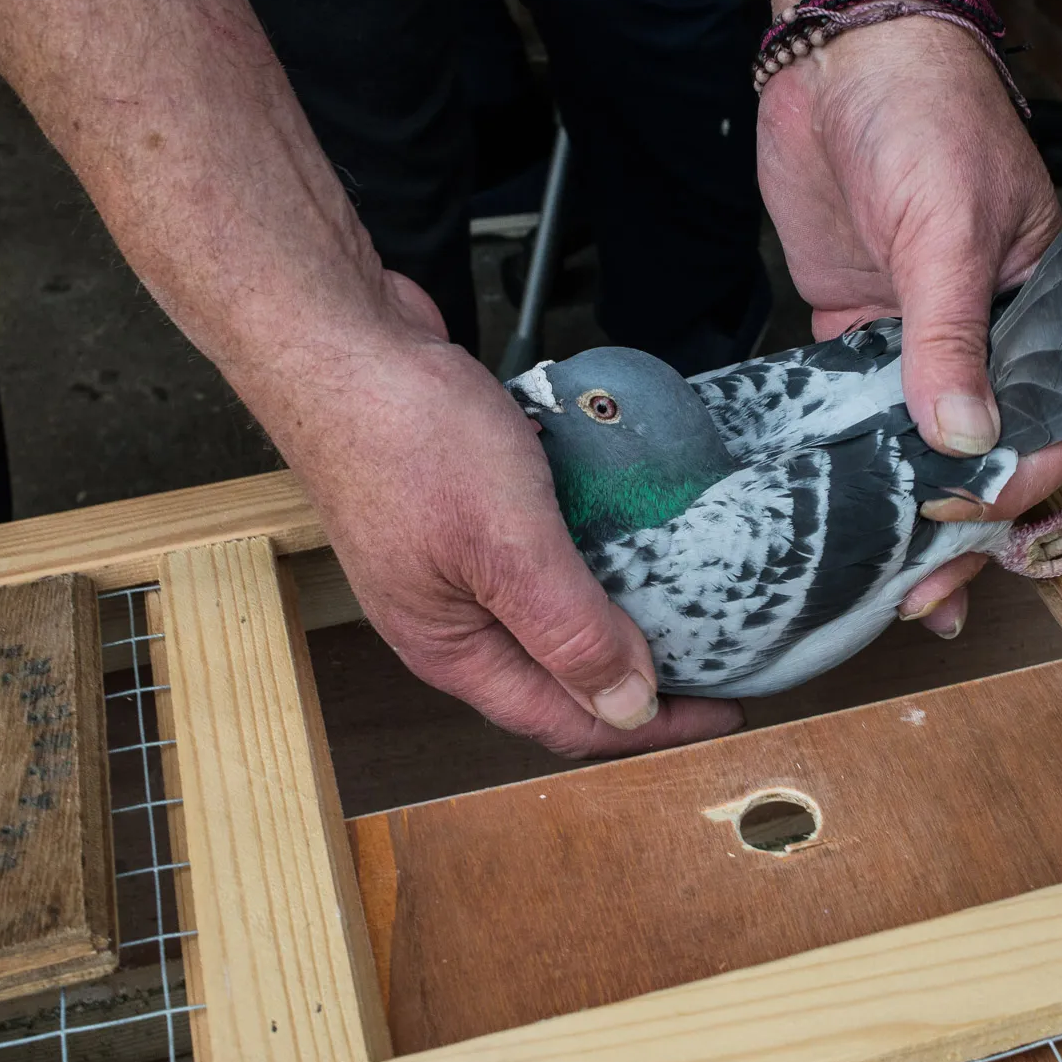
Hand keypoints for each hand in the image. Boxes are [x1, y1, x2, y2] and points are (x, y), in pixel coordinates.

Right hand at [274, 271, 743, 757]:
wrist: (338, 338)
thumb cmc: (406, 438)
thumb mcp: (507, 545)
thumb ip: (568, 630)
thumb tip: (627, 706)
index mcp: (454, 648)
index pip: (566, 720)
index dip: (649, 723)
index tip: (722, 708)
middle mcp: (452, 617)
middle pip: (561, 673)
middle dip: (639, 673)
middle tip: (716, 656)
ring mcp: (454, 561)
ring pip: (553, 609)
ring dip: (618, 609)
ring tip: (688, 596)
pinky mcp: (463, 508)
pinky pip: (540, 550)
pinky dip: (590, 548)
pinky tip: (631, 525)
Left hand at [757, 0, 1061, 636]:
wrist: (841, 56)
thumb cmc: (924, 112)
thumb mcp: (951, 226)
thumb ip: (952, 334)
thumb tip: (961, 435)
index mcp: (1045, 308)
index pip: (1054, 417)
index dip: (1021, 479)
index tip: (973, 515)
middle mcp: (988, 333)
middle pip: (989, 451)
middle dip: (965, 523)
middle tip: (929, 591)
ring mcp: (918, 338)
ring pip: (922, 447)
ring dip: (910, 513)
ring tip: (894, 592)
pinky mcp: (855, 330)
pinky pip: (857, 413)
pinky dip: (850, 466)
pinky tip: (842, 523)